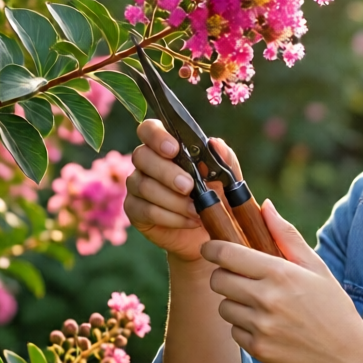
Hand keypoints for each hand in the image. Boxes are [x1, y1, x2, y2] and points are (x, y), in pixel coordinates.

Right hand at [125, 120, 241, 263]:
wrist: (211, 233)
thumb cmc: (217, 198)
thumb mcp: (227, 180)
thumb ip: (224, 160)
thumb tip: (215, 143)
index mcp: (166, 147)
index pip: (149, 129)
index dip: (156, 136)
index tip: (174, 149)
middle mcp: (147, 163)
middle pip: (142, 156)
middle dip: (166, 172)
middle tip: (189, 186)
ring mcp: (137, 186)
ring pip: (143, 185)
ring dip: (173, 199)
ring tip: (196, 210)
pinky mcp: (135, 211)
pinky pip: (145, 210)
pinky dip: (170, 217)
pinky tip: (190, 221)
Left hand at [200, 201, 362, 362]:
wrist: (347, 355)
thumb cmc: (332, 306)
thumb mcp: (316, 267)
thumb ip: (286, 235)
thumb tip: (264, 206)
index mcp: (280, 273)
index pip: (226, 254)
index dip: (212, 248)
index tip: (211, 248)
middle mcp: (266, 298)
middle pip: (217, 280)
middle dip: (225, 276)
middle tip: (241, 278)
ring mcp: (260, 326)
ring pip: (224, 307)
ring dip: (235, 303)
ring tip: (261, 306)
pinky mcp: (258, 349)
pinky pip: (234, 331)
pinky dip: (244, 328)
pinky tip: (268, 326)